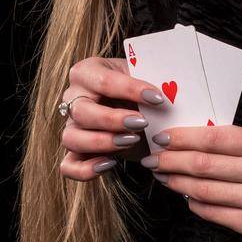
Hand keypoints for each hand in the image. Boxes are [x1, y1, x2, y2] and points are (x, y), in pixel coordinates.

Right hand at [58, 55, 166, 180]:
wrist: (135, 105)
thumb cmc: (138, 88)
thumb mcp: (143, 77)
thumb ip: (151, 81)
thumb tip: (172, 91)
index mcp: (87, 72)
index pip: (103, 81)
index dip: (130, 89)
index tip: (158, 98)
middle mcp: (72, 98)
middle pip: (81, 111)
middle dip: (113, 119)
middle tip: (142, 123)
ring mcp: (71, 125)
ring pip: (71, 138)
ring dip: (102, 142)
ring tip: (132, 140)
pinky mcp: (74, 151)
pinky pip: (69, 166)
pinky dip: (86, 169)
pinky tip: (110, 163)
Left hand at [144, 124, 241, 241]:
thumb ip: (235, 141)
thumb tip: (188, 140)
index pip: (214, 138)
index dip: (182, 138)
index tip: (162, 137)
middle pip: (203, 164)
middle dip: (171, 160)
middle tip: (152, 158)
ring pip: (203, 190)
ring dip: (176, 182)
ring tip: (162, 176)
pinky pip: (212, 213)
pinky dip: (193, 203)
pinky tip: (185, 196)